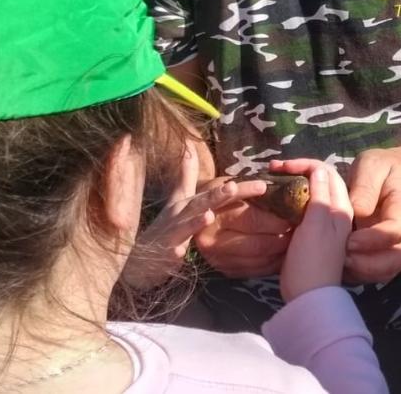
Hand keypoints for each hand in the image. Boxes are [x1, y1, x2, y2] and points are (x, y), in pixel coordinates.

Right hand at [122, 144, 265, 287]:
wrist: (139, 253)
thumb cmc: (166, 225)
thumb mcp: (177, 198)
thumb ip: (187, 175)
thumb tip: (190, 146)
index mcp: (188, 202)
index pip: (215, 192)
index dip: (236, 187)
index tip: (261, 183)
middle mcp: (180, 214)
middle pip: (202, 203)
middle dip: (217, 196)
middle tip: (233, 188)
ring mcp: (171, 233)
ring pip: (185, 227)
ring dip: (195, 221)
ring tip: (208, 215)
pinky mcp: (162, 253)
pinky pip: (169, 253)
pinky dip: (174, 251)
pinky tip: (179, 252)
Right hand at [193, 175, 293, 278]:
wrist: (191, 217)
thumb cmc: (216, 194)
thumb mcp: (225, 184)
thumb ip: (245, 187)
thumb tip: (282, 189)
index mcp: (212, 216)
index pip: (250, 218)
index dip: (274, 217)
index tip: (293, 213)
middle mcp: (211, 241)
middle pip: (256, 243)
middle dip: (281, 236)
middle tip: (299, 228)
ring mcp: (217, 259)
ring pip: (257, 259)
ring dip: (280, 251)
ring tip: (297, 239)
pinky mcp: (224, 270)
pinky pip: (255, 270)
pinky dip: (273, 262)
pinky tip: (285, 253)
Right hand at [276, 160, 352, 301]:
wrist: (308, 296)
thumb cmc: (313, 259)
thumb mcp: (316, 224)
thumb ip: (319, 195)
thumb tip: (318, 169)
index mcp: (340, 208)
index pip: (326, 172)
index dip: (304, 164)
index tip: (280, 166)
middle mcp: (335, 213)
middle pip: (319, 181)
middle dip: (298, 170)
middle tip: (273, 170)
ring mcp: (323, 224)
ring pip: (311, 194)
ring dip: (293, 184)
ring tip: (273, 181)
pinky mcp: (312, 234)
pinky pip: (304, 208)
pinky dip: (291, 200)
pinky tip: (278, 202)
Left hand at [345, 148, 400, 282]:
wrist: (396, 174)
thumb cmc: (381, 167)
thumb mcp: (372, 166)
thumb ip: (365, 188)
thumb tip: (355, 211)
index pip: (395, 231)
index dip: (373, 240)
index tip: (349, 240)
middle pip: (397, 260)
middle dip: (369, 266)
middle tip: (342, 259)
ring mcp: (396, 244)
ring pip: (387, 271)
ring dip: (362, 273)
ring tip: (337, 266)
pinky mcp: (383, 252)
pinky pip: (375, 273)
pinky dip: (357, 275)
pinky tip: (336, 267)